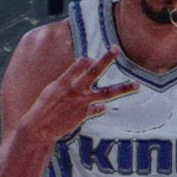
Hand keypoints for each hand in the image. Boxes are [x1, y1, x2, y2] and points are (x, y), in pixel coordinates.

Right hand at [24, 47, 138, 143]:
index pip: (81, 63)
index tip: (92, 59)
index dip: (88, 60)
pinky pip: (98, 109)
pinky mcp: (84, 115)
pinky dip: (102, 107)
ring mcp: (82, 102)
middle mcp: (75, 90)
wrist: (39, 127)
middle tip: (116, 49)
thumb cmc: (44, 107)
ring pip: (107, 93)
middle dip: (106, 59)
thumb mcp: (52, 88)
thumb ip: (69, 77)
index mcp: (64, 81)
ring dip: (123, 88)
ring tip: (137, 85)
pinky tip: (105, 107)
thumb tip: (85, 64)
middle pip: (94, 71)